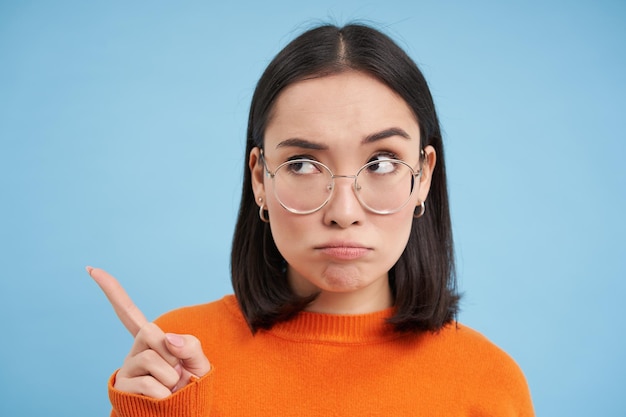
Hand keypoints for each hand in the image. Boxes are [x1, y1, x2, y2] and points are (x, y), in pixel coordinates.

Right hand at [87, 266, 210, 398]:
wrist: (182, 413)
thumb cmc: (189, 387)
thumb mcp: (199, 363)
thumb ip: (191, 346)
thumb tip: (167, 339)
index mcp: (150, 340)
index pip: (129, 312)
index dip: (112, 290)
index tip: (91, 268)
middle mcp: (134, 351)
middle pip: (152, 334)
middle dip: (172, 352)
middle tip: (176, 370)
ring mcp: (126, 369)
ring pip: (153, 361)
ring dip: (172, 378)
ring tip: (170, 388)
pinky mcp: (123, 389)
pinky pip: (151, 386)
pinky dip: (166, 395)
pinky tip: (163, 399)